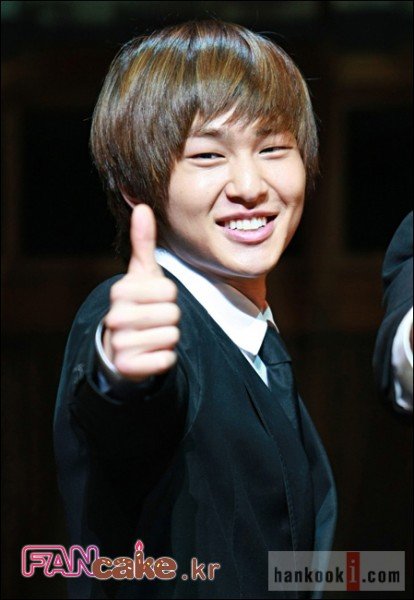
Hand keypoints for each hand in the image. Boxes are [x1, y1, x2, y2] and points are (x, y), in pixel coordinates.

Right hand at [103, 204, 179, 381]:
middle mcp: (116, 316)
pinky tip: (151, 354)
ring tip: (152, 336)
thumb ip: (144, 242)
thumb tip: (142, 206)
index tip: (154, 300)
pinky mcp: (128, 366)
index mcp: (121, 291)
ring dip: (168, 338)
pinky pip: (166, 360)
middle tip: (154, 321)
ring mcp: (120, 342)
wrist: (119, 347)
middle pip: (173, 314)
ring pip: (171, 336)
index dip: (169, 297)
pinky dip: (165, 358)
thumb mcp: (141, 274)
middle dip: (170, 319)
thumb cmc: (138, 305)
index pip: (169, 290)